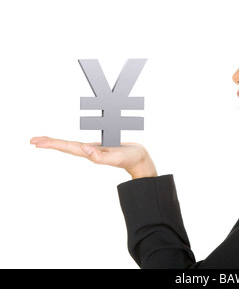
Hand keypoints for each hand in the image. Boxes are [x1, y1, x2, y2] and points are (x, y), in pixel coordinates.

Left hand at [30, 136, 156, 179]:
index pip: (67, 147)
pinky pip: (82, 143)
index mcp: (91, 153)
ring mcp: (94, 150)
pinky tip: (71, 143)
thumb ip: (101, 156)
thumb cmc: (130, 159)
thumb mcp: (117, 157)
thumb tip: (84, 149)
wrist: (141, 160)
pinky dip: (72, 142)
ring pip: (72, 145)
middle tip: (33, 140)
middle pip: (66, 146)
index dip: (52, 143)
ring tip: (45, 141)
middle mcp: (90, 151)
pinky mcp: (100, 147)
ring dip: (58, 143)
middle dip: (50, 143)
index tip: (36, 142)